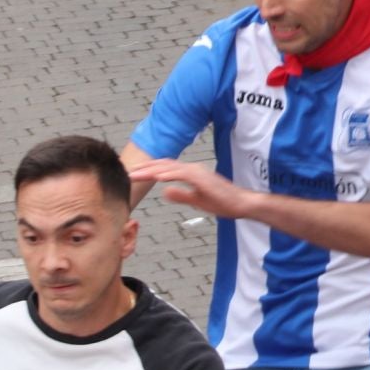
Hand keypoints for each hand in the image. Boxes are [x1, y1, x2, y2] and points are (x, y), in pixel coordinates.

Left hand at [127, 159, 253, 219]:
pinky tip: (157, 177)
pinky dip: (169, 174)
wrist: (242, 204)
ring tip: (136, 173)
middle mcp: (193, 169)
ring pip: (170, 167)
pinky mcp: (203, 178)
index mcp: (191, 173)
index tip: (134, 173)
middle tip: (128, 171)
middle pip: (164, 165)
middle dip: (145, 167)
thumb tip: (165, 192)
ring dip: (151, 170)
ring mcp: (198, 172)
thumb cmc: (224, 203)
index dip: (149, 169)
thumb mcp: (197, 200)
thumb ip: (182, 195)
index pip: (165, 168)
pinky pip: (182, 174)